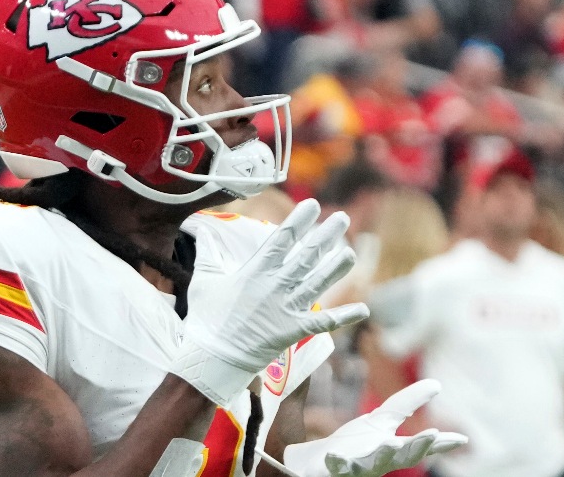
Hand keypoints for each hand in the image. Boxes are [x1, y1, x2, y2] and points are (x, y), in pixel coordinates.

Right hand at [171, 199, 368, 406]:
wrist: (212, 358)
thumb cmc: (206, 318)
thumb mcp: (204, 279)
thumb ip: (208, 251)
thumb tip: (198, 227)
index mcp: (256, 271)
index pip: (283, 239)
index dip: (300, 221)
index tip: (314, 205)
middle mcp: (276, 286)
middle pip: (307, 256)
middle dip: (326, 236)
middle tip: (343, 219)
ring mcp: (287, 309)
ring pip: (319, 284)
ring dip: (337, 268)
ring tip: (351, 253)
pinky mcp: (294, 331)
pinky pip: (324, 322)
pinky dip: (345, 316)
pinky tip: (364, 309)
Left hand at [281, 380, 467, 476]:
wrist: (318, 463)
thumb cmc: (354, 444)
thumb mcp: (383, 420)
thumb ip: (407, 403)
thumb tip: (437, 383)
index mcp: (392, 448)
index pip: (419, 445)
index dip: (440, 442)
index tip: (461, 438)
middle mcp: (379, 460)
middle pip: (403, 455)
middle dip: (418, 447)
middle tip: (434, 435)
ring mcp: (358, 465)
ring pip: (374, 463)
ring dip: (384, 454)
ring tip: (391, 444)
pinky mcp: (334, 469)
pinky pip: (337, 467)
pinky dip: (337, 462)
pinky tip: (334, 455)